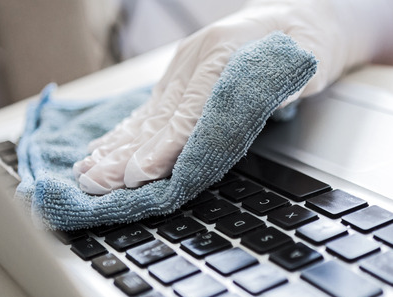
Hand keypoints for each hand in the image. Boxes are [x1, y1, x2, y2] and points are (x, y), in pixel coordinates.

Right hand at [73, 0, 374, 194]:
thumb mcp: (304, 63)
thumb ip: (276, 88)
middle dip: (127, 154)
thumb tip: (250, 112)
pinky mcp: (179, 78)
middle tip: (98, 184)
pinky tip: (101, 150)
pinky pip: (149, 109)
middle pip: (159, 115)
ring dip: (116, 147)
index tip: (143, 171)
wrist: (295, 17)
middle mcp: (195, 57)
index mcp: (224, 49)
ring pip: (147, 114)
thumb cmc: (302, 43)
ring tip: (88, 174)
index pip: (191, 108)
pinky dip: (125, 132)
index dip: (166, 144)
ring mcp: (183, 66)